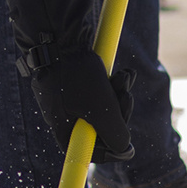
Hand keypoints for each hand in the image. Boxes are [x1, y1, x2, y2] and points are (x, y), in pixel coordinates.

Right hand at [4, 0, 134, 161]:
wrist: (58, 36)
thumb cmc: (76, 74)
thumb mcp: (102, 108)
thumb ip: (115, 134)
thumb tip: (125, 150)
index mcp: (63, 129)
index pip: (88, 152)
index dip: (110, 151)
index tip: (128, 147)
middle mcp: (64, 116)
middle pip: (99, 127)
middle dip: (119, 112)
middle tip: (127, 96)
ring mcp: (68, 97)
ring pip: (103, 105)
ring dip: (119, 93)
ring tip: (125, 77)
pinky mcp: (74, 80)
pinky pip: (99, 89)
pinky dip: (112, 83)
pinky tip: (123, 73)